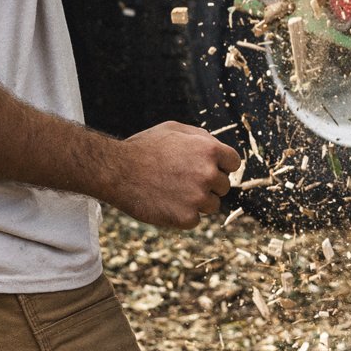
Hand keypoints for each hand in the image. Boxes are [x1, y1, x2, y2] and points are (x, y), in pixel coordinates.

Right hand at [104, 122, 241, 229]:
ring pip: (212, 205)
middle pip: (224, 186)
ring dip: (197, 202)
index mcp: (209, 150)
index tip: (209, 169)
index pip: (234, 163)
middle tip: (183, 181)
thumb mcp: (173, 130)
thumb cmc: (143, 147)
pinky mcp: (185, 218)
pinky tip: (165, 203)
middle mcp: (208, 174)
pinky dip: (182, 216)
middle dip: (208, 185)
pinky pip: (195, 220)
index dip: (221, 166)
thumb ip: (200, 137)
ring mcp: (198, 197)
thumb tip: (218, 147)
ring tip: (172, 192)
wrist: (116, 171)